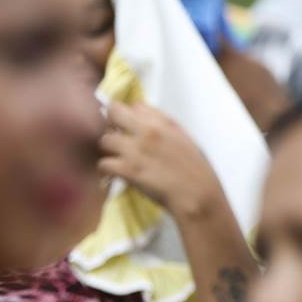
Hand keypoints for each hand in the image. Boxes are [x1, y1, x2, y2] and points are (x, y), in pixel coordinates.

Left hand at [99, 101, 225, 220]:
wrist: (198, 196)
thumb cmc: (195, 170)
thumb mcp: (183, 138)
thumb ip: (162, 123)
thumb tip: (139, 113)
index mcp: (163, 123)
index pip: (135, 105)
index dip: (130, 116)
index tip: (130, 126)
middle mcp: (148, 131)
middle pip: (113, 113)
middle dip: (112, 125)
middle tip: (117, 139)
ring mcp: (136, 150)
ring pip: (104, 140)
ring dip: (109, 150)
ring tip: (117, 160)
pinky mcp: (128, 170)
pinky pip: (103, 164)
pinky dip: (106, 170)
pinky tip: (115, 175)